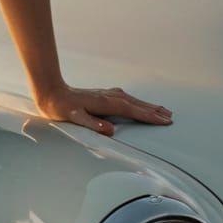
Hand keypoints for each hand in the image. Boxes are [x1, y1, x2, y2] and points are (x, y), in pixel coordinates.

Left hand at [33, 84, 172, 136]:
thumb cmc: (62, 107)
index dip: (149, 116)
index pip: (133, 110)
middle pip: (137, 104)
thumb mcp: (74, 117)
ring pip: (133, 100)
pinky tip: (140, 104)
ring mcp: (107, 94)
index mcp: (106, 103)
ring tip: (163, 110)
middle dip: (154, 111)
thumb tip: (110, 130)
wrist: (51, 92)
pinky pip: (127, 99)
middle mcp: (109, 96)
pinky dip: (138, 103)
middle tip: (170, 117)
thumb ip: (92, 124)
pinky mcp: (104, 95)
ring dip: (148, 106)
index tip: (164, 121)